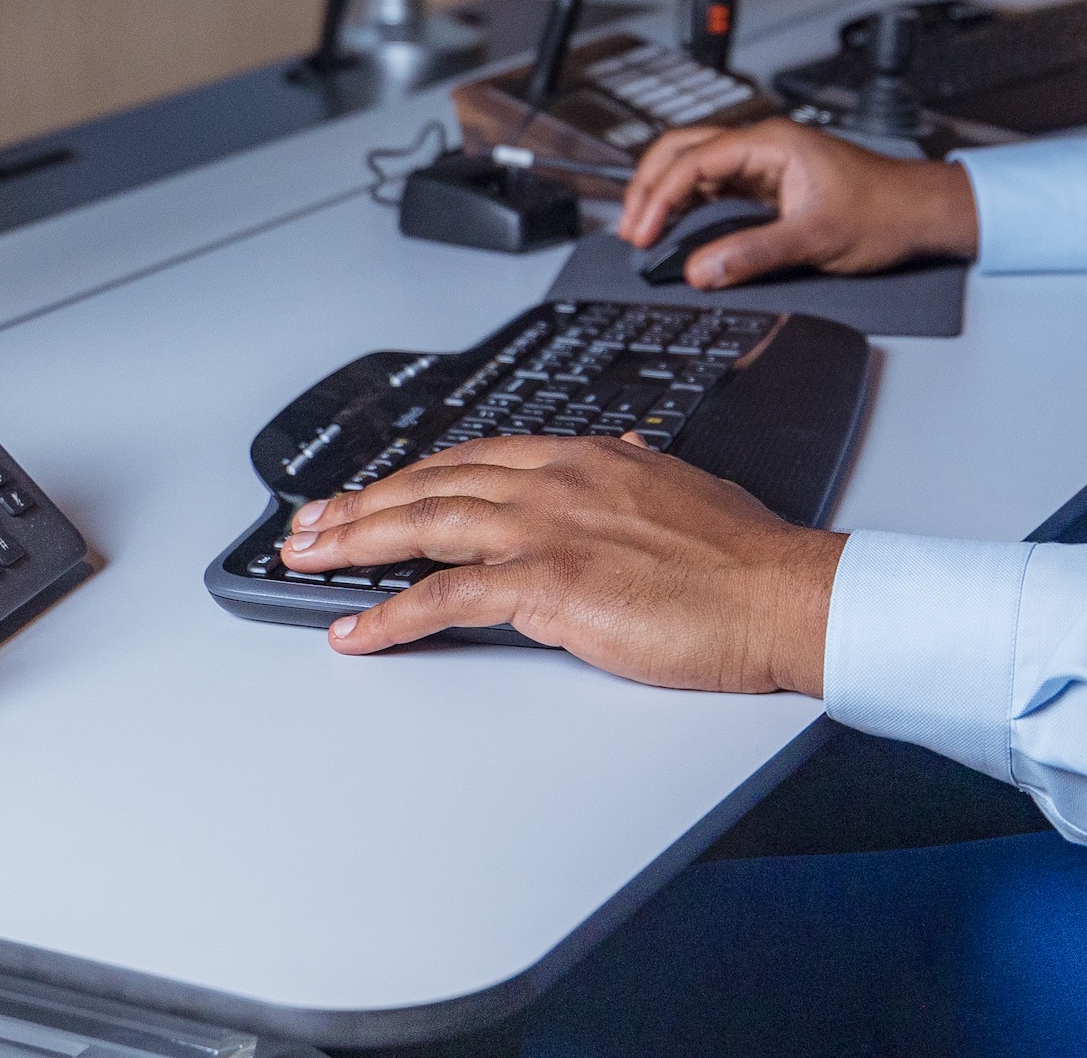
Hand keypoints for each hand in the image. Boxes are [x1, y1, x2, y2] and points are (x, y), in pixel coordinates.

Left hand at [280, 436, 845, 693]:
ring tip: (306, 561)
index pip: (473, 458)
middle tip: (309, 524)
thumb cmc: (744, 557)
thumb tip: (622, 457)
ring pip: (423, 524)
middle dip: (359, 503)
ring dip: (353, 543)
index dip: (412, 476)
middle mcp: (556, 479)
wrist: (781, 593)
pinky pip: (446, 596)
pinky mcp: (548, 584)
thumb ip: (637, 472)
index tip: (373, 491)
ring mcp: (548, 528)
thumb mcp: (681, 488)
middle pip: (431, 482)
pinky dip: (390, 615)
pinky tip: (358, 629)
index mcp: (585, 456)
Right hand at [615, 117, 978, 287]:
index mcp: (771, 143)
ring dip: (666, 195)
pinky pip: (716, 188)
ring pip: (696, 167)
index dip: (659, 196)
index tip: (642, 232)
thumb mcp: (815, 239)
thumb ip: (753, 254)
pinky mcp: (769, 185)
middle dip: (649, 187)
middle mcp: (762, 146)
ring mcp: (764, 164)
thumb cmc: (884, 211)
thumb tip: (701, 270)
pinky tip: (678, 231)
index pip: (694, 160)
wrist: (922, 212)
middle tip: (631, 229)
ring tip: (644, 232)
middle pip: (683, 151)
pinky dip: (689, 207)